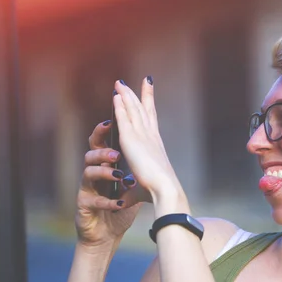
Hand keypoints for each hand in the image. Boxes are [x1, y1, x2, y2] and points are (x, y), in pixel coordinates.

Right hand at [75, 120, 148, 248]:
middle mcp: (93, 175)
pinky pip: (92, 199)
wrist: (107, 235)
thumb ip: (137, 169)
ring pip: (88, 172)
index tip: (112, 123)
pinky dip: (106, 201)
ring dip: (104, 172)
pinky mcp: (84, 205)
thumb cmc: (119, 209)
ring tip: (119, 175)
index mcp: (105, 167)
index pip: (102, 144)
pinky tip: (118, 203)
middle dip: (102, 150)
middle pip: (90, 153)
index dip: (103, 132)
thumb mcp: (132, 187)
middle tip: (116, 153)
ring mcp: (87, 189)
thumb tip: (154, 150)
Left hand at [112, 78, 184, 204]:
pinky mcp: (132, 140)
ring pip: (134, 110)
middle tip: (136, 81)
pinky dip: (120, 106)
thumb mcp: (140, 187)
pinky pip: (125, 118)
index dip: (149, 102)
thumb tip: (124, 199)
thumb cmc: (157, 191)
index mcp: (155, 144)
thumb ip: (131, 189)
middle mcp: (151, 136)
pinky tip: (116, 96)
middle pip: (144, 109)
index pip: (151, 118)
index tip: (148, 89)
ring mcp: (142, 136)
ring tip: (120, 83)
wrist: (165, 189)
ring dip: (127, 95)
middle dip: (139, 94)